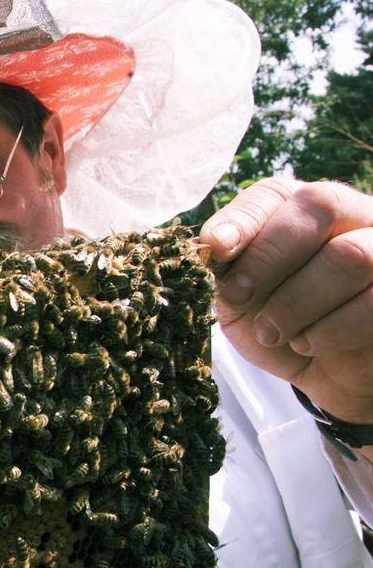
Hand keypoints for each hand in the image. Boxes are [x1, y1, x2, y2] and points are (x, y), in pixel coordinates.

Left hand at [202, 178, 372, 423]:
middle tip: (239, 298)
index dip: (242, 218)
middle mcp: (352, 214)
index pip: (274, 193)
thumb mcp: (241, 300)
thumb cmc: (280, 325)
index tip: (216, 248)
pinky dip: (328, 329)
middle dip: (267, 258)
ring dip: (295, 302)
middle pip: (318, 207)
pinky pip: (372, 302)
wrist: (329, 374)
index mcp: (302, 208)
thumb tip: (211, 248)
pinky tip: (306, 343)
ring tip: (271, 332)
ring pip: (350, 255)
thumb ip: (229, 270)